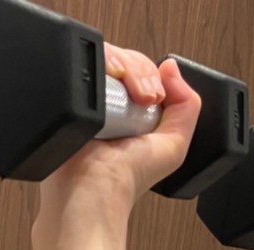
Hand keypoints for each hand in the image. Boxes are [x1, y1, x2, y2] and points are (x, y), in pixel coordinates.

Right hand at [36, 50, 201, 228]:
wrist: (90, 189)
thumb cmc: (124, 180)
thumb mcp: (173, 145)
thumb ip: (187, 106)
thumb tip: (170, 68)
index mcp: (129, 112)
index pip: (141, 69)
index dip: (149, 74)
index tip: (153, 97)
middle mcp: (106, 102)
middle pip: (125, 58)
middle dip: (140, 72)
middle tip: (143, 100)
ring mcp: (84, 96)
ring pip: (107, 56)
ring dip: (123, 70)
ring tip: (122, 102)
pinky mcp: (66, 94)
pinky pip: (82, 62)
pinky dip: (98, 66)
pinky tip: (104, 88)